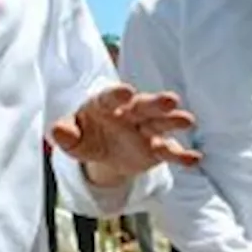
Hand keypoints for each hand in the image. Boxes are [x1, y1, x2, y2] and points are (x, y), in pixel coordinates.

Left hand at [50, 86, 200, 183]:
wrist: (103, 151)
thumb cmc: (86, 135)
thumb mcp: (73, 137)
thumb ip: (66, 133)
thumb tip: (56, 131)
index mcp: (105, 104)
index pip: (110, 97)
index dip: (117, 94)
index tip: (125, 91)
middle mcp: (129, 112)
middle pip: (143, 105)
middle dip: (155, 103)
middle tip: (169, 100)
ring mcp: (146, 129)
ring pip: (161, 123)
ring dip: (173, 122)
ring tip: (187, 120)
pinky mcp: (156, 149)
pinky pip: (170, 150)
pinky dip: (182, 155)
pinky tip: (195, 159)